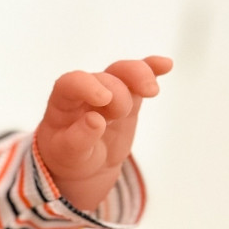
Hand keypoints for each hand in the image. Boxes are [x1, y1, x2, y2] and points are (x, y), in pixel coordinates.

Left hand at [34, 56, 171, 213]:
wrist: (85, 164)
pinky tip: (165, 64)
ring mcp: (109, 92)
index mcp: (62, 102)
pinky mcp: (129, 97)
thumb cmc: (69, 156)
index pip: (71, 83)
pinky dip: (152, 69)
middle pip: (105, 79)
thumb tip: (95, 121)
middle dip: (117, 94)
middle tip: (119, 115)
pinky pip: (140, 78)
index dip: (88, 85)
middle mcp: (85, 91)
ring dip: (138, 76)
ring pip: (123, 72)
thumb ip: (78, 140)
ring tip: (150, 91)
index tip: (103, 98)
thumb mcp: (68, 155)